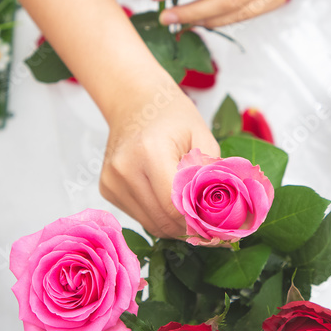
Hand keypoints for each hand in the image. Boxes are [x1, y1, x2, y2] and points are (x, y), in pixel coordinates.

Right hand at [100, 80, 220, 238]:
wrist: (134, 100)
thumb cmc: (173, 116)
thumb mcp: (203, 138)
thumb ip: (211, 176)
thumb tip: (223, 215)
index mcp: (150, 151)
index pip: (174, 205)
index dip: (198, 221)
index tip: (218, 229)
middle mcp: (125, 168)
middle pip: (161, 220)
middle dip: (189, 228)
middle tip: (211, 230)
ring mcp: (111, 180)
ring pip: (150, 224)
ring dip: (174, 225)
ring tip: (192, 213)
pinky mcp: (107, 188)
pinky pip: (139, 216)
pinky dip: (158, 215)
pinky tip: (168, 199)